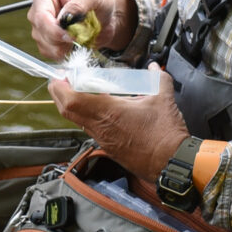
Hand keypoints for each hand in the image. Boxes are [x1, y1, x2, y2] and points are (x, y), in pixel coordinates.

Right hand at [28, 0, 135, 60]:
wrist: (106, 13)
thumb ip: (78, 5)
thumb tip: (65, 18)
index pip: (40, 16)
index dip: (54, 30)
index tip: (71, 36)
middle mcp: (39, 12)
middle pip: (41, 34)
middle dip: (61, 40)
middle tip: (80, 37)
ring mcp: (42, 29)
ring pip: (45, 47)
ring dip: (64, 48)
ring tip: (80, 37)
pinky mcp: (48, 43)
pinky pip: (51, 55)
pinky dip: (65, 54)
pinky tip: (75, 44)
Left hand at [46, 74, 187, 194]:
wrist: (171, 163)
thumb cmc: (165, 135)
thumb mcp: (163, 99)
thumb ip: (157, 78)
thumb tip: (154, 67)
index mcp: (109, 112)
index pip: (71, 99)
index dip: (60, 86)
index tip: (61, 75)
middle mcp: (100, 127)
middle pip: (66, 110)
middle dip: (60, 93)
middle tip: (64, 81)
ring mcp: (103, 139)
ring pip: (77, 120)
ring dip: (73, 105)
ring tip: (81, 91)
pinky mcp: (109, 147)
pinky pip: (90, 129)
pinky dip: (87, 116)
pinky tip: (100, 109)